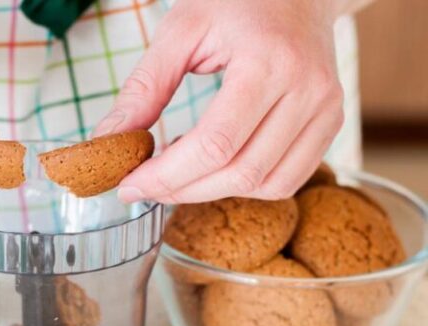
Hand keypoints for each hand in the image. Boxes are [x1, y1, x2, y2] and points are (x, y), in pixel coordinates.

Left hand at [94, 0, 343, 202]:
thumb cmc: (236, 1)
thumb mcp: (181, 31)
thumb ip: (144, 87)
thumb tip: (110, 138)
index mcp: (268, 62)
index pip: (214, 145)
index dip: (167, 176)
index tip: (130, 186)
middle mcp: (307, 89)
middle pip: (240, 172)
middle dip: (182, 190)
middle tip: (145, 185)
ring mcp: (326, 109)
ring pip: (265, 184)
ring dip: (211, 191)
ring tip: (179, 171)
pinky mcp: (331, 123)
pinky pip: (287, 179)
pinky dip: (246, 186)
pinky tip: (216, 167)